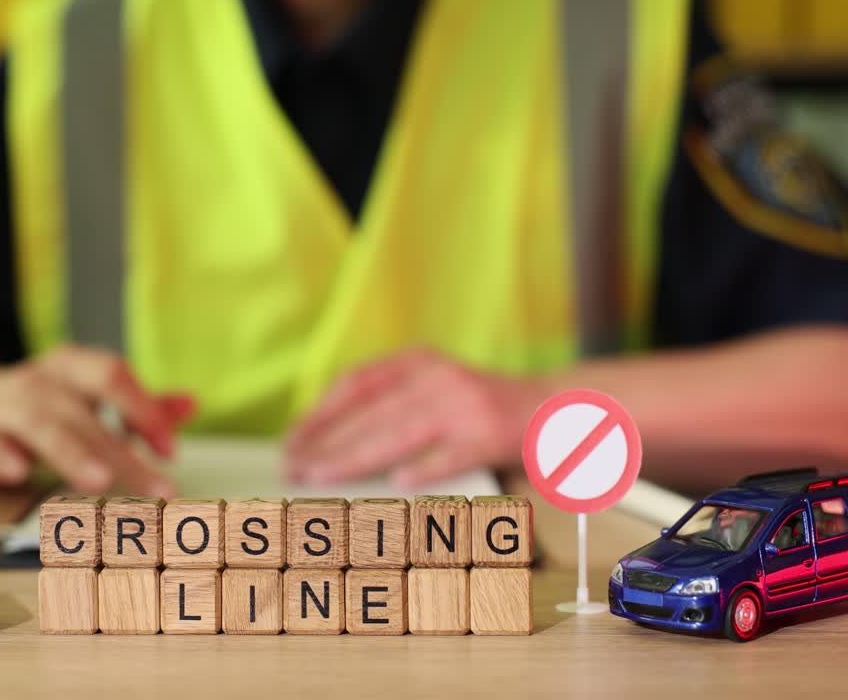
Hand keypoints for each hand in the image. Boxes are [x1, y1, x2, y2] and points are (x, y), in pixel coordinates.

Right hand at [0, 345, 195, 494]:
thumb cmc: (36, 403)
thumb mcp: (86, 397)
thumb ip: (139, 405)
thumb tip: (192, 404)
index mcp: (70, 367)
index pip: (112, 376)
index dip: (145, 411)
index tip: (172, 451)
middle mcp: (36, 382)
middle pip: (84, 412)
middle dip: (122, 452)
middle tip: (156, 488)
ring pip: (37, 425)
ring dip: (69, 452)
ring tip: (98, 480)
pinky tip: (16, 472)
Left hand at [284, 349, 542, 489]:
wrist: (556, 409)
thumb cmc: (482, 409)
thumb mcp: (434, 390)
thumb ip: (392, 406)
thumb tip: (327, 442)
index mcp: (419, 362)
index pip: (356, 384)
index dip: (320, 413)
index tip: (291, 440)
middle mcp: (438, 377)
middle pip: (370, 412)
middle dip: (326, 442)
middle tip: (294, 468)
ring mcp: (466, 404)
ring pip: (399, 432)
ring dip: (356, 457)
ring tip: (323, 476)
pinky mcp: (492, 433)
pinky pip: (452, 454)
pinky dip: (425, 468)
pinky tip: (399, 484)